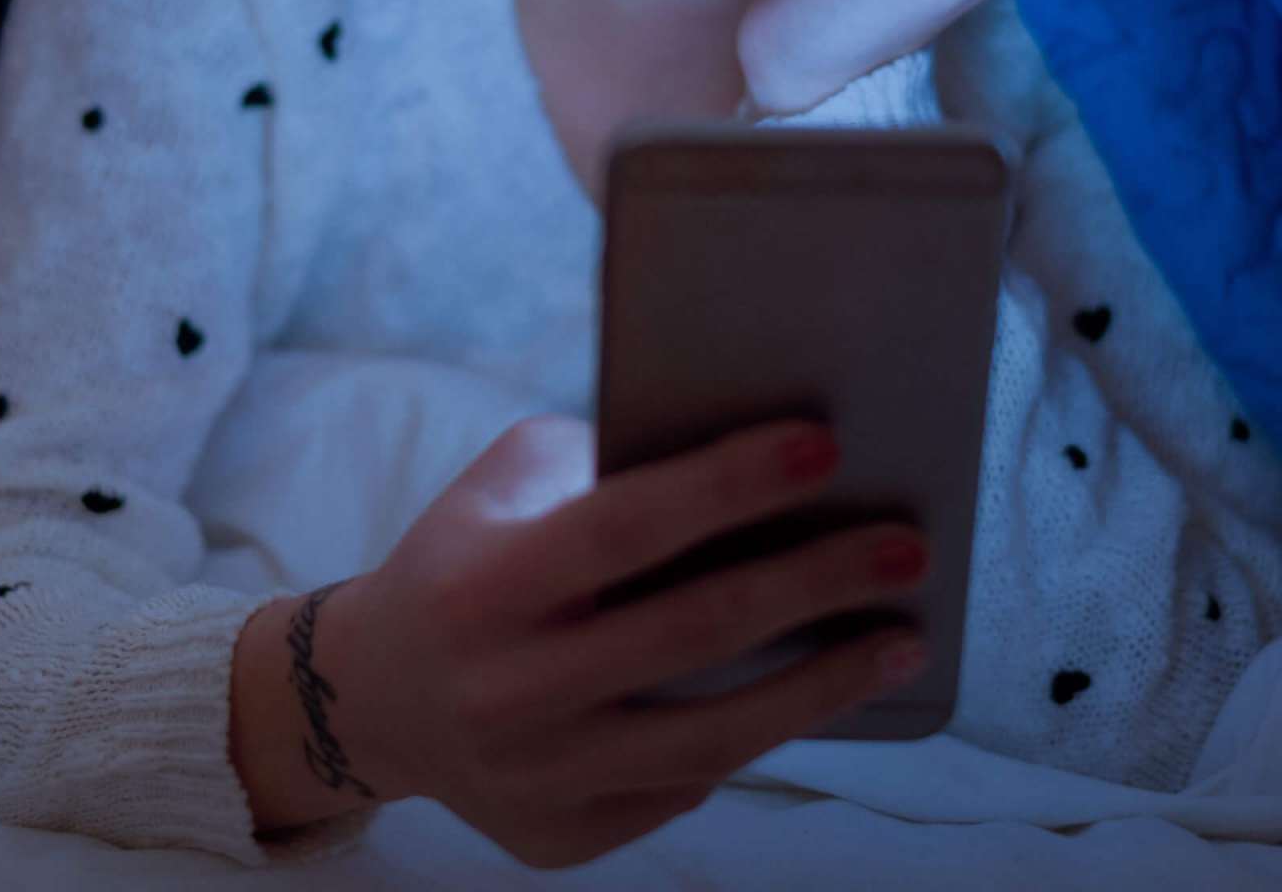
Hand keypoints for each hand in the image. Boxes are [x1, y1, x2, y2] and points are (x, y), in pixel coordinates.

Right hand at [337, 414, 930, 871]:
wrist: (372, 696)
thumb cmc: (466, 558)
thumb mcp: (505, 483)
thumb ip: (605, 459)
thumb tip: (752, 459)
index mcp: (486, 584)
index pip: (625, 527)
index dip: (728, 485)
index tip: (826, 445)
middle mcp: (506, 688)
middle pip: (692, 634)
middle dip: (815, 584)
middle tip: (908, 547)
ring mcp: (535, 777)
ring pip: (710, 738)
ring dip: (823, 686)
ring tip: (905, 637)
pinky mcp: (561, 836)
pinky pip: (683, 785)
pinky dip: (759, 734)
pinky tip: (819, 691)